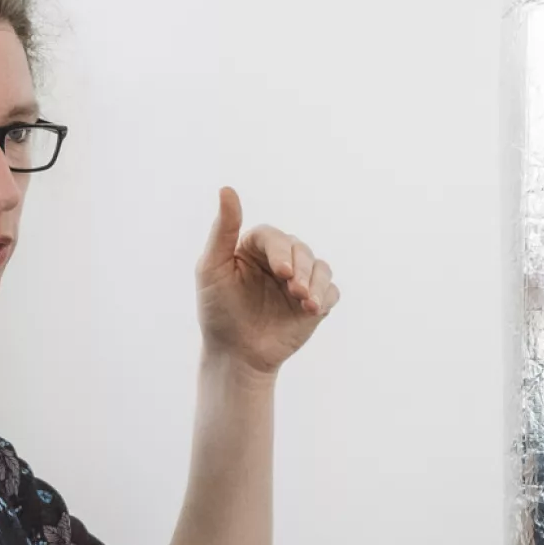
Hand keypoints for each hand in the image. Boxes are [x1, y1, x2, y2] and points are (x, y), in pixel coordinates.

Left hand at [196, 185, 338, 376]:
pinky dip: (327, 296)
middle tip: (294, 291)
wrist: (236, 355)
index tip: (281, 272)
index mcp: (255, 248)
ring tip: (306, 302)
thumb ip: (222, 230)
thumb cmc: (218, 311)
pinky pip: (332, 291)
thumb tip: (226, 189)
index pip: (274, 237)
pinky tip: (314, 310)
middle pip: (301, 249)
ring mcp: (300, 282)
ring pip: (320, 268)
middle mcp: (280, 260)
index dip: (281, 251)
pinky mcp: (315, 303)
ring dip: (317, 282)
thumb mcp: (211, 269)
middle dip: (301, 269)